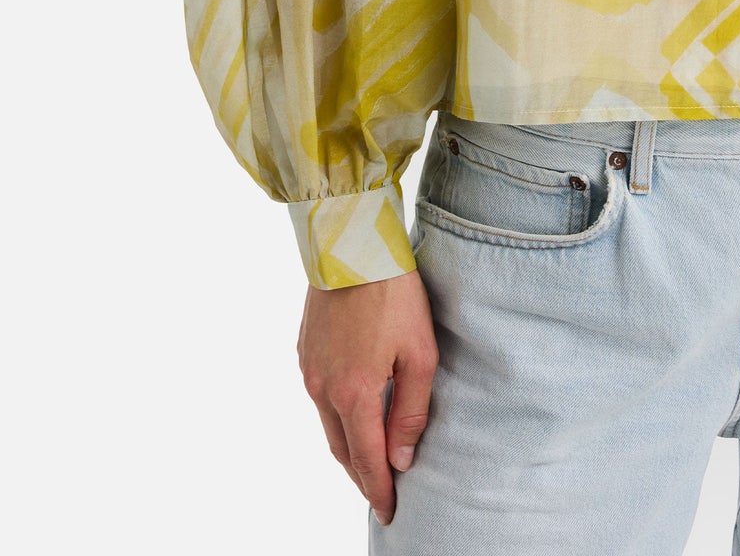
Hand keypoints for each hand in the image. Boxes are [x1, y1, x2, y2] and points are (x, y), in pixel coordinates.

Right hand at [296, 268, 438, 525]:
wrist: (352, 243)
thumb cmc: (394, 293)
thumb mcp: (419, 353)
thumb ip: (411, 410)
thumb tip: (401, 459)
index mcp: (354, 394)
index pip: (367, 460)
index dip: (379, 490)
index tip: (391, 511)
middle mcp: (323, 389)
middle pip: (342, 450)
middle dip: (362, 476)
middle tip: (381, 493)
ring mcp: (309, 369)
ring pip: (328, 425)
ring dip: (348, 447)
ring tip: (370, 459)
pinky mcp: (304, 351)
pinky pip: (319, 398)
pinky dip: (336, 417)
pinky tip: (353, 413)